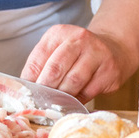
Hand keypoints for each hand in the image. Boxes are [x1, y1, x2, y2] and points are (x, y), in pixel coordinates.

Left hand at [23, 0, 138, 100]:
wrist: (114, 49)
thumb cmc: (78, 54)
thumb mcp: (57, 50)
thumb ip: (41, 66)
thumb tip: (24, 92)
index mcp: (60, 33)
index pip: (38, 58)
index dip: (30, 80)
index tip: (25, 95)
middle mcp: (80, 39)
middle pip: (55, 70)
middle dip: (45, 90)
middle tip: (39, 103)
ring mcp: (97, 54)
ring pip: (73, 83)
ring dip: (62, 97)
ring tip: (56, 104)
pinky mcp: (110, 71)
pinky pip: (89, 92)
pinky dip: (78, 101)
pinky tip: (73, 102)